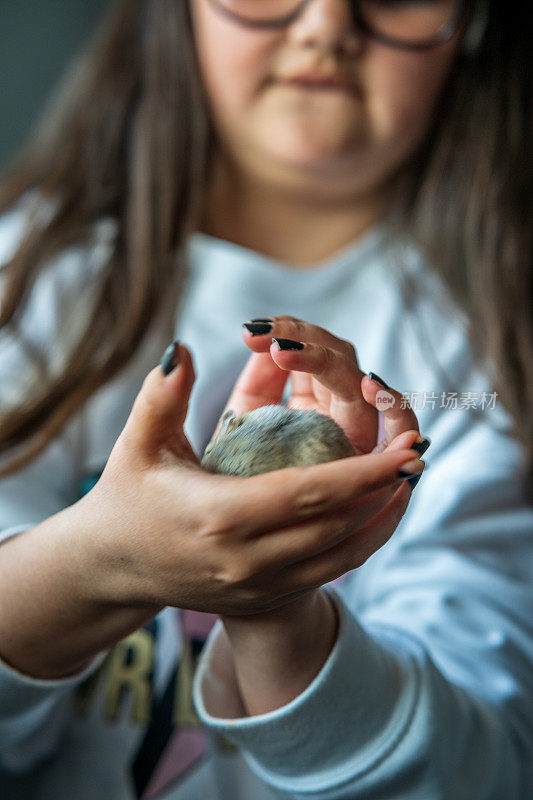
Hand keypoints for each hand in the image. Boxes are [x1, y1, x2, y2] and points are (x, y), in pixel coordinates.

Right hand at [81, 342, 423, 615]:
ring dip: (381, 516)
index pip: (309, 494)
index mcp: (219, 517)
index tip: (403, 450)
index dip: (362, 472)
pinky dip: (363, 542)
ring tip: (407, 479)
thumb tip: (186, 347)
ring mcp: (258, 585)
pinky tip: (379, 514)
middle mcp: (246, 559)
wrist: (112, 568)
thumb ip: (162, 395)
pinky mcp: (263, 596)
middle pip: (336, 524)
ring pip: (341, 554)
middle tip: (417, 454)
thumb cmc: (126, 498)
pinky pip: (330, 573)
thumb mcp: (137, 444)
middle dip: (384, 489)